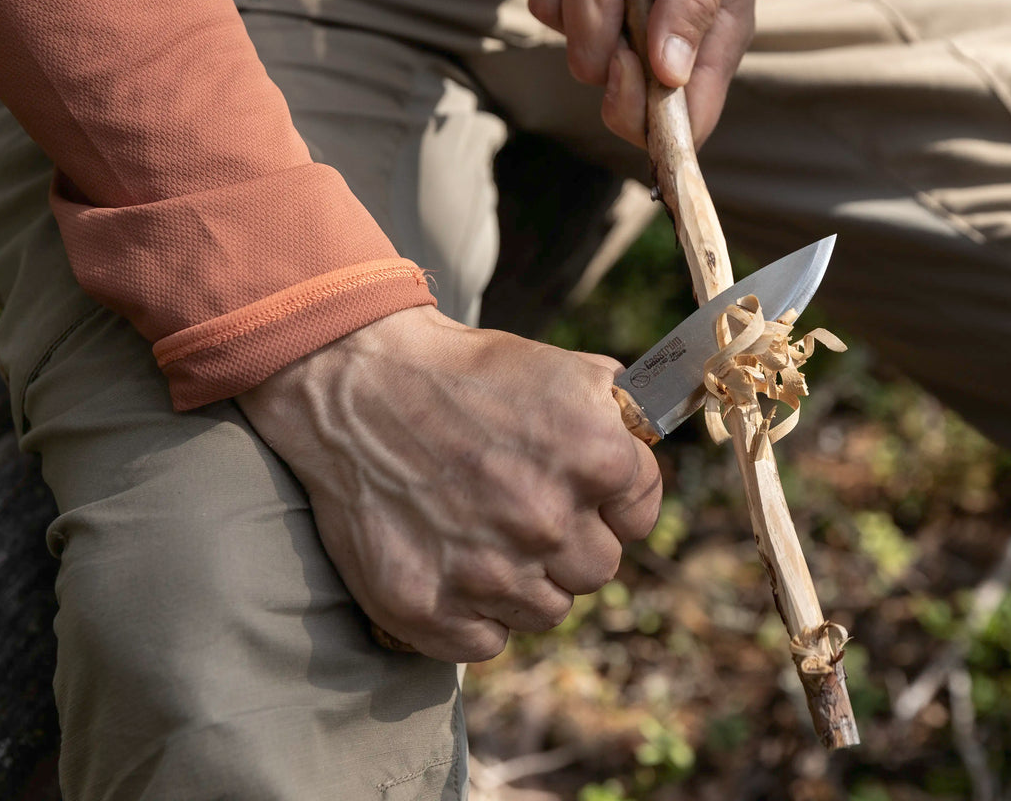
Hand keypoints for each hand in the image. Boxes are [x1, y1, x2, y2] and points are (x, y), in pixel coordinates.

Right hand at [236, 305, 661, 661]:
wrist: (358, 384)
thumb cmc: (464, 374)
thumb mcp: (561, 368)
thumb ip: (621, 414)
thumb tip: (651, 445)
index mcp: (595, 459)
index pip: (640, 517)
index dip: (613, 504)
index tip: (583, 493)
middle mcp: (548, 522)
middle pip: (598, 570)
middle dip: (571, 543)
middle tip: (525, 510)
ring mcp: (489, 572)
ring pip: (547, 612)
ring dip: (526, 583)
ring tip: (485, 534)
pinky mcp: (430, 609)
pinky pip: (488, 642)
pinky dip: (475, 616)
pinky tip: (454, 566)